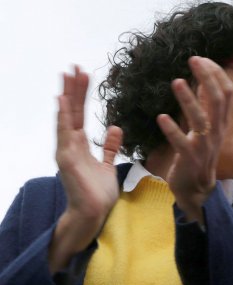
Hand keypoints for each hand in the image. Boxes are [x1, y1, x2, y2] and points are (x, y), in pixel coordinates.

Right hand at [49, 66, 122, 272]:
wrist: (93, 214)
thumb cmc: (99, 194)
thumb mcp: (108, 164)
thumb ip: (109, 147)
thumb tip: (114, 127)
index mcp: (79, 146)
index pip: (80, 114)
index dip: (81, 95)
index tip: (83, 75)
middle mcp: (70, 145)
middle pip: (72, 111)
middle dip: (74, 89)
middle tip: (75, 66)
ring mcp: (66, 151)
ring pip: (67, 118)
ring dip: (68, 96)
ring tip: (69, 75)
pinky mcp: (66, 160)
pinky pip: (65, 134)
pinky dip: (63, 116)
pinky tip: (62, 100)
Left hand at [156, 57, 232, 221]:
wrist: (196, 189)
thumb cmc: (198, 155)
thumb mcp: (206, 128)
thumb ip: (204, 106)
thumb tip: (202, 81)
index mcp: (221, 122)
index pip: (226, 93)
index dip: (216, 74)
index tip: (201, 59)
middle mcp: (216, 131)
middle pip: (218, 100)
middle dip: (207, 77)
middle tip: (192, 59)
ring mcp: (204, 145)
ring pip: (201, 119)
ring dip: (188, 99)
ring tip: (176, 82)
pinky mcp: (189, 158)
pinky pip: (182, 143)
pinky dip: (172, 130)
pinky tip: (161, 117)